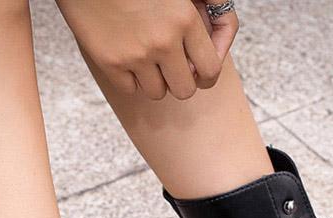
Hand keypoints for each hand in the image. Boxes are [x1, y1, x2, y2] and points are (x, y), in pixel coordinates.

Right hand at [55, 0, 237, 100]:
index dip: (207, 76)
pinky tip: (126, 54)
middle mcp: (163, 41)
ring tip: (146, 56)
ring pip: (158, 92)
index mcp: (184, 19)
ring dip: (155, 79)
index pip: (211, 70)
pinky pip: (131, 89)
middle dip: (180, 81)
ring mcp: (135, 55)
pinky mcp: (111, 62)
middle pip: (185, 90)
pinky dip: (131, 78)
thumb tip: (222, 26)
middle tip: (171, 67)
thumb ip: (206, 1)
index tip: (199, 71)